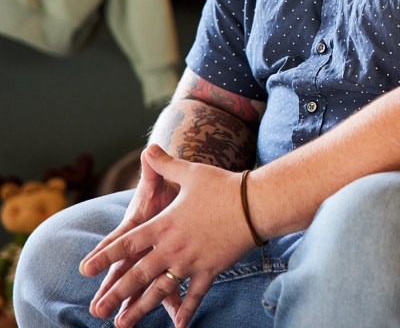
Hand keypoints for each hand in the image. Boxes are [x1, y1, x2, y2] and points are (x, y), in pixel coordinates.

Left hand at [80, 145, 255, 327]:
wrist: (255, 204)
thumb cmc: (223, 186)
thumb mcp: (191, 173)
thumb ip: (165, 164)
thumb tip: (148, 148)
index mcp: (164, 225)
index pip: (127, 244)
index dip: (105, 256)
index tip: (84, 269)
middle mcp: (172, 248)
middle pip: (138, 275)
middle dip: (115, 294)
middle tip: (96, 310)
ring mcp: (191, 262)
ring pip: (160, 291)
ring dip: (140, 308)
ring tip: (122, 324)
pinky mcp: (210, 270)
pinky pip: (195, 294)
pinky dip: (186, 310)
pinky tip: (177, 325)